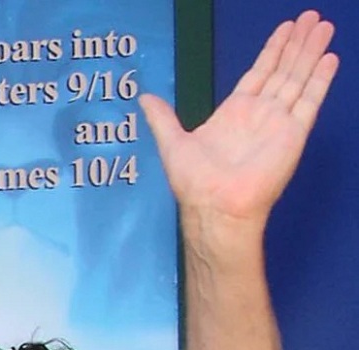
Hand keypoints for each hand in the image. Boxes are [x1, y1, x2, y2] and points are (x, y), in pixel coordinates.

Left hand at [139, 11, 337, 232]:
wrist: (214, 206)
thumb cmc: (194, 182)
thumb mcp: (172, 142)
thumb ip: (163, 118)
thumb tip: (145, 98)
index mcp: (234, 112)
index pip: (259, 72)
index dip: (272, 50)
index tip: (286, 29)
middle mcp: (260, 113)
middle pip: (283, 70)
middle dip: (297, 43)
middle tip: (311, 17)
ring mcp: (278, 122)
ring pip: (298, 78)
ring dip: (311, 52)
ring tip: (323, 26)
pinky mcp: (293, 134)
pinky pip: (309, 101)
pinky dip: (320, 80)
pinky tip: (329, 59)